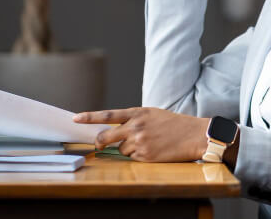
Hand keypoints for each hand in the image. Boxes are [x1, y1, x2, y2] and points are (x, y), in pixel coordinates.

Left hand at [74, 107, 209, 161]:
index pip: (108, 115)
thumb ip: (133, 119)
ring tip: (147, 143)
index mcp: (137, 113)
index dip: (89, 117)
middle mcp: (136, 127)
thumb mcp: (152, 114)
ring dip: (128, 148)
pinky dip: (138, 156)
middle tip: (99, 143)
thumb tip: (115, 130)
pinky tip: (152, 150)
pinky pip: (132, 158)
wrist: (194, 135)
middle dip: (100, 141)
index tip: (76, 118)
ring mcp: (140, 142)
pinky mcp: (145, 156)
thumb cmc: (173, 124)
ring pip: (121, 149)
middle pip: (106, 136)